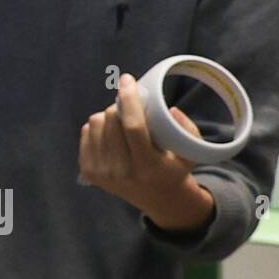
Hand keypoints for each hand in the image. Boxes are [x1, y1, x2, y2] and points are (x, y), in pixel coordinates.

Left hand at [79, 74, 216, 233]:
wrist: (158, 199)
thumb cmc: (175, 168)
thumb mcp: (192, 152)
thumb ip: (187, 129)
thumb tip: (170, 109)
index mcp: (148, 167)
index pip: (133, 126)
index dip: (129, 99)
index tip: (128, 79)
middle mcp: (121, 172)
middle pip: (111, 120)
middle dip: (120, 104)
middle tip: (131, 105)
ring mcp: (102, 173)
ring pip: (96, 123)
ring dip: (109, 115)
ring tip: (123, 122)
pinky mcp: (88, 171)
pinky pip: (86, 131)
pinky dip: (98, 126)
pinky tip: (112, 133)